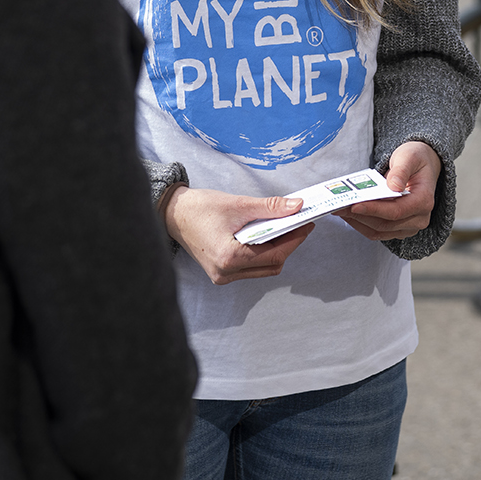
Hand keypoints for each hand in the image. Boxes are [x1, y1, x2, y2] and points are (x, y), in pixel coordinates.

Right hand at [160, 186, 313, 285]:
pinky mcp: (221, 273)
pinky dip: (262, 253)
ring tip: (284, 228)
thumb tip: (296, 207)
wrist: (173, 214)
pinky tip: (266, 236)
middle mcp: (226, 273)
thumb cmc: (199, 208)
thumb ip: (269, 207)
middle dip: (288, 244)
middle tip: (298, 223)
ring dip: (276, 250)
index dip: (295, 239)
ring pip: (263, 268)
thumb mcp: (238, 204)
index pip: (274, 254)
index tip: (307, 223)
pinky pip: (251, 267)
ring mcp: (223, 276)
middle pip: (271, 264)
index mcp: (229, 258)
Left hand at [336, 141, 440, 240]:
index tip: (354, 205)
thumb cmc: (415, 159)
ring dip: (357, 221)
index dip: (373, 210)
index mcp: (424, 201)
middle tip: (339, 206)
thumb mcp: (408, 156)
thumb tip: (393, 186)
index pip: (396, 211)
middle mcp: (419, 218)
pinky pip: (378, 231)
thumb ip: (401, 170)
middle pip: (385, 224)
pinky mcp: (399, 229)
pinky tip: (349, 214)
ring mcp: (409, 226)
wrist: (421, 166)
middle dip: (359, 215)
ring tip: (340, 209)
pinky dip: (362, 224)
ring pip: (379, 231)